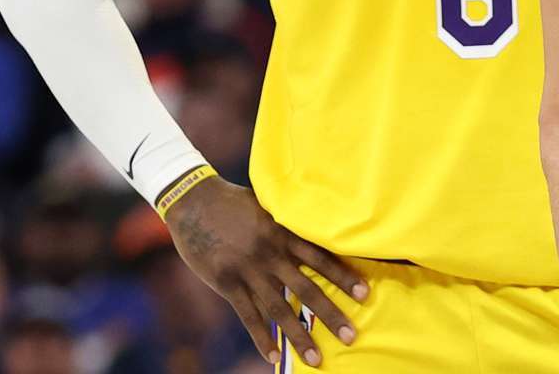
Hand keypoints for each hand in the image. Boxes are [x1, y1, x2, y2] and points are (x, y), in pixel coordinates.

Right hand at [164, 176, 368, 366]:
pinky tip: (273, 357)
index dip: (343, 276)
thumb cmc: (235, 201)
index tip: (365, 294)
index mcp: (283, 232)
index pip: (321, 258)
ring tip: (317, 359)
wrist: (194, 202)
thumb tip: (319, 225)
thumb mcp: (268, 206)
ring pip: (279, 309)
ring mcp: (247, 271)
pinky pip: (247, 316)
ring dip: (299, 336)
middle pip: (306, 289)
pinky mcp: (226, 283)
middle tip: (352, 335)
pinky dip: (261, 338)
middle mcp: (270, 254)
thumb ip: (290, 222)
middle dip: (330, 313)